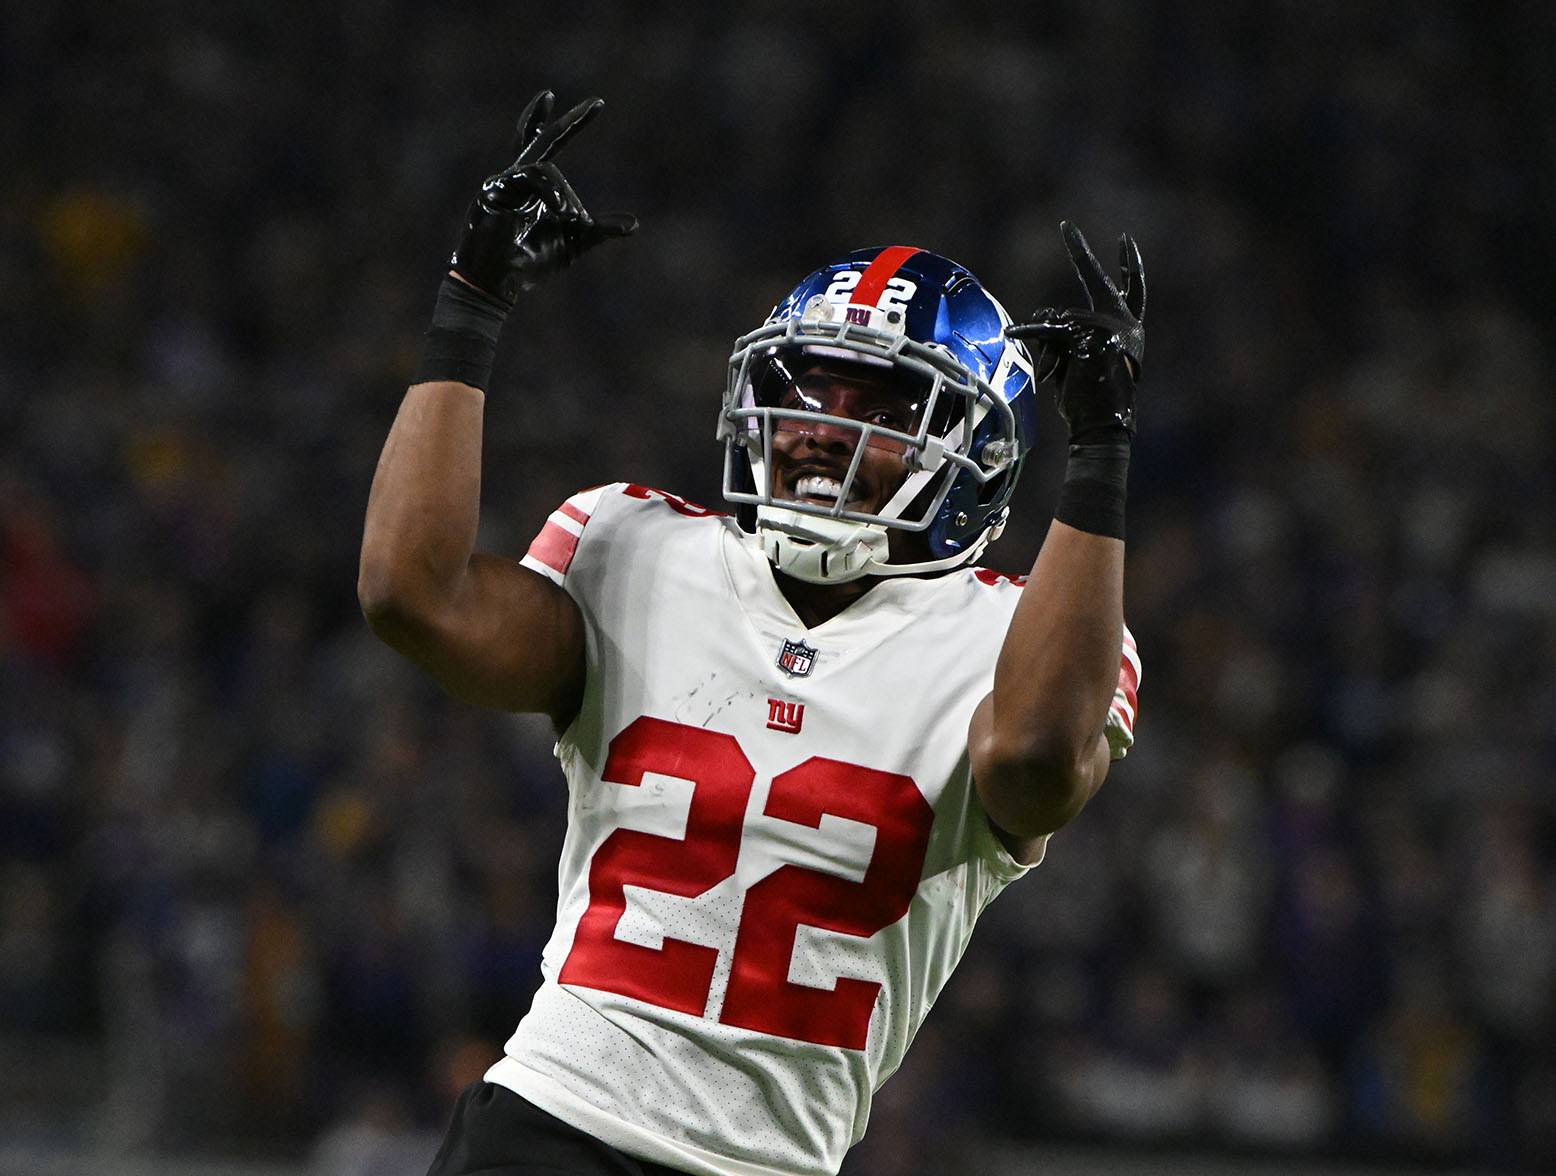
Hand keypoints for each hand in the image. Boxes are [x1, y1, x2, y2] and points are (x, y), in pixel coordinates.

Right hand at [450, 90, 637, 303]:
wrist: (500, 282)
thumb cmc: (531, 261)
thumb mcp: (575, 242)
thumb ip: (600, 230)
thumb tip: (635, 225)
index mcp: (534, 185)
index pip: (548, 147)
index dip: (566, 125)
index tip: (594, 104)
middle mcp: (517, 178)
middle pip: (542, 140)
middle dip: (571, 123)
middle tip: (598, 104)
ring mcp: (503, 182)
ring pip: (543, 166)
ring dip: (563, 192)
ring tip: (572, 217)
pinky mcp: (493, 191)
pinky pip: (528, 177)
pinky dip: (550, 191)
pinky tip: (560, 210)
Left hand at [1006, 221, 1144, 439]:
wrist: (1102, 424)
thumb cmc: (1088, 398)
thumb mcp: (1078, 358)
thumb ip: (1067, 333)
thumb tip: (1046, 319)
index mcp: (1127, 327)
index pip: (1132, 288)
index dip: (1129, 264)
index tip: (1124, 239)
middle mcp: (1123, 321)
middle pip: (1098, 278)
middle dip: (1080, 251)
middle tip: (1066, 226)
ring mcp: (1107, 325)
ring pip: (1058, 317)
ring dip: (1047, 344)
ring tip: (1054, 374)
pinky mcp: (1089, 334)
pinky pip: (1047, 327)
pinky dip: (1028, 331)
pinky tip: (1012, 333)